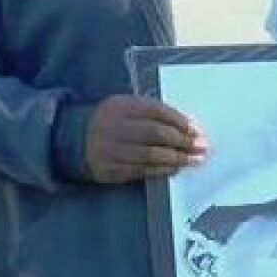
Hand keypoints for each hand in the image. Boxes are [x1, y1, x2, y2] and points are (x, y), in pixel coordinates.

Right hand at [85, 96, 207, 183]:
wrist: (75, 139)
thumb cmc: (113, 123)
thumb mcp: (128, 110)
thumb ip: (154, 115)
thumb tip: (190, 128)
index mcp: (120, 105)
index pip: (156, 110)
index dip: (180, 121)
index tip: (197, 131)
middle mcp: (113, 126)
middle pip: (156, 133)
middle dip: (183, 141)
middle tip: (201, 147)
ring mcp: (110, 149)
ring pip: (151, 154)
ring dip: (177, 159)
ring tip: (194, 160)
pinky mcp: (110, 169)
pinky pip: (143, 170)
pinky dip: (163, 170)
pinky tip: (176, 168)